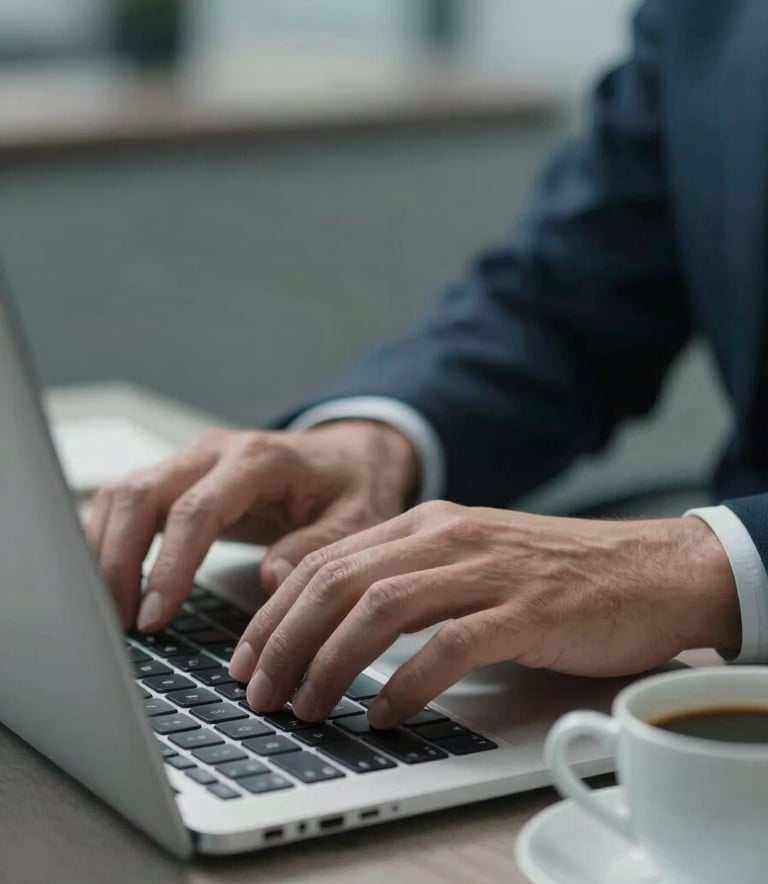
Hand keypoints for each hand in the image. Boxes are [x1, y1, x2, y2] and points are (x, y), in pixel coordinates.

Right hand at [87, 420, 417, 631]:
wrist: (348, 457)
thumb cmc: (352, 489)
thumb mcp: (357, 521)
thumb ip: (317, 548)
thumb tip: (272, 580)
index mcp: (260, 460)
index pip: (197, 509)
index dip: (169, 565)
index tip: (154, 616)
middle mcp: (217, 452)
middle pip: (141, 495)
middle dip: (119, 561)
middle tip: (119, 623)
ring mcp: (193, 460)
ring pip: (123, 494)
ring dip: (105, 551)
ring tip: (110, 611)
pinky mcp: (180, 476)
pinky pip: (128, 500)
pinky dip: (110, 539)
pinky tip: (112, 581)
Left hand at [229, 501, 740, 727]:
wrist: (649, 568)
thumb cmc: (554, 573)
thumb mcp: (468, 558)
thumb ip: (408, 576)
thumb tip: (335, 623)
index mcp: (426, 523)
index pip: (326, 561)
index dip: (274, 612)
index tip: (248, 657)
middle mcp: (447, 537)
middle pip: (339, 582)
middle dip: (285, 641)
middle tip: (260, 691)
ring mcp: (487, 570)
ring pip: (380, 609)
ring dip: (331, 663)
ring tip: (307, 706)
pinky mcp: (528, 609)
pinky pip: (449, 646)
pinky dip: (407, 683)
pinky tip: (385, 713)